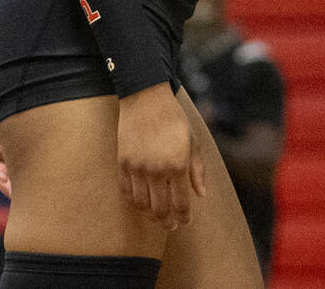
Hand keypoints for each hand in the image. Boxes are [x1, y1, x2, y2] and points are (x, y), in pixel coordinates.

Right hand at [117, 82, 206, 229]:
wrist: (146, 99)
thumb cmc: (174, 119)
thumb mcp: (193, 141)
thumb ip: (197, 170)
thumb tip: (201, 195)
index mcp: (178, 165)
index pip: (180, 203)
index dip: (183, 217)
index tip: (185, 222)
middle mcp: (156, 170)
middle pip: (160, 210)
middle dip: (167, 223)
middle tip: (171, 226)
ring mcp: (137, 168)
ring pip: (141, 205)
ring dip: (150, 215)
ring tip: (157, 217)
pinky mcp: (122, 163)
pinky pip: (126, 192)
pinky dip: (134, 202)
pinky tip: (142, 203)